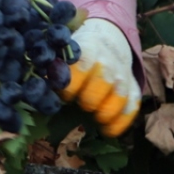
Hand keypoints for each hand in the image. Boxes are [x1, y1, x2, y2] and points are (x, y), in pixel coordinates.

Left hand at [59, 18, 140, 136]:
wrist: (108, 41)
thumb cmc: (78, 54)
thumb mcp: (66, 53)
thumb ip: (54, 68)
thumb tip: (40, 86)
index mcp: (89, 50)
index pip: (83, 65)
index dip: (71, 83)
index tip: (64, 93)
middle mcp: (109, 63)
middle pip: (102, 83)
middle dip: (88, 98)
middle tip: (80, 103)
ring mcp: (123, 77)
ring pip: (120, 96)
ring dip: (106, 112)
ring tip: (96, 119)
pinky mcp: (133, 89)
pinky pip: (132, 107)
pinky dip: (121, 122)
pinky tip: (108, 131)